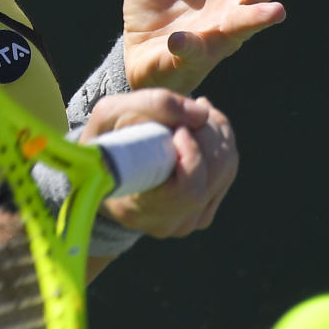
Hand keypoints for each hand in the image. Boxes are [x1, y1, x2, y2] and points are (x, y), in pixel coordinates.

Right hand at [80, 89, 237, 237]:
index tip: (178, 129)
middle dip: (208, 133)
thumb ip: (154, 105)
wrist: (101, 169)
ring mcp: (186, 222)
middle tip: (189, 111)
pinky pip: (227, 173)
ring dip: (217, 133)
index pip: (189, 190)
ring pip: (226, 171)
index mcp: (137, 208)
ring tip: (194, 114)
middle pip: (213, 176)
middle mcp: (165, 223)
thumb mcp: (111, 114)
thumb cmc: (104, 141)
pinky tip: (200, 128)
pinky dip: (221, 143)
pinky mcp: (202, 214)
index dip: (193, 153)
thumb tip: (202, 112)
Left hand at [122, 0, 328, 93]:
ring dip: (259, 17)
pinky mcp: (188, 57)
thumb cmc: (156, 6)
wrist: (137, 54)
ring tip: (278, 14)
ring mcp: (217, 31)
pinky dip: (188, 45)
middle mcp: (236, 1)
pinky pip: (191, 50)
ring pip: (245, 22)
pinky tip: (181, 40)